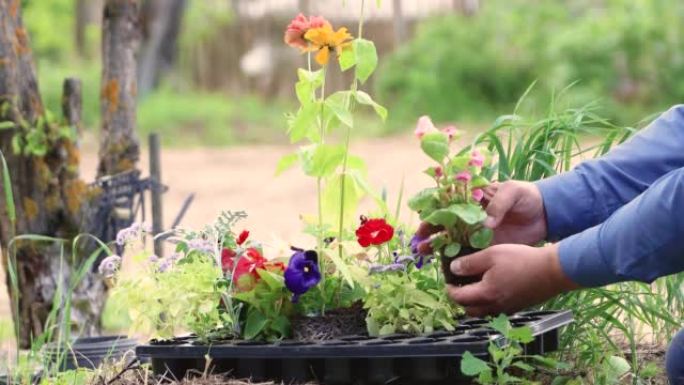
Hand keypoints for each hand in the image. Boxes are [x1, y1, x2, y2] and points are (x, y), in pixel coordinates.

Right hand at [414, 181, 546, 253]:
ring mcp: (477, 233)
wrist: (545, 214)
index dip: (434, 212)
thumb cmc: (527, 196)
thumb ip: (499, 203)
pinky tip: (446, 266)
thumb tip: (486, 223)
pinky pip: (468, 254)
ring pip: (451, 240)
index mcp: (473, 200)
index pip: (447, 205)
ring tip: (424, 253)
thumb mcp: (513, 191)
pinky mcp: (486, 247)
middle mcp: (470, 217)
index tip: (425, 222)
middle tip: (420, 241)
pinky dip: (456, 260)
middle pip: (444, 224)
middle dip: (429, 232)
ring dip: (437, 246)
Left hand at [446, 243, 579, 316]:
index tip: (448, 280)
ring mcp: (507, 309)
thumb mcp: (492, 255)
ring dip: (475, 303)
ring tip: (475, 286)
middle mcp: (495, 307)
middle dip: (460, 299)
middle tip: (459, 285)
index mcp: (485, 294)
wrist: (552, 271)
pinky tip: (493, 287)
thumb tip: (453, 269)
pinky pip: (496, 310)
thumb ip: (470, 263)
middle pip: (469, 310)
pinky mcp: (518, 307)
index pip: (459, 298)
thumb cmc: (521, 260)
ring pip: (483, 312)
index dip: (449, 290)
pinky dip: (488, 302)